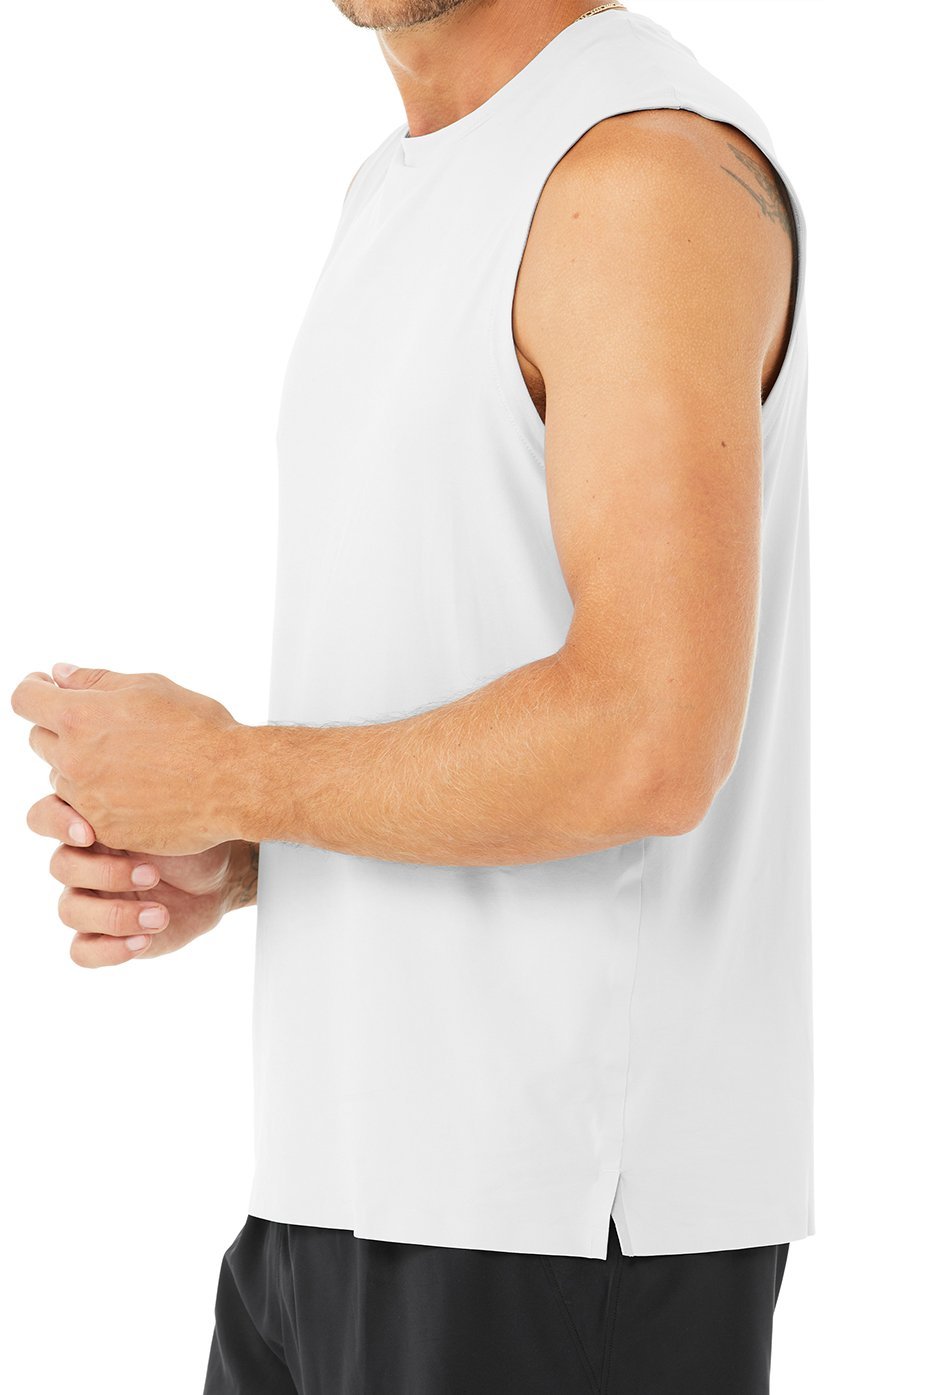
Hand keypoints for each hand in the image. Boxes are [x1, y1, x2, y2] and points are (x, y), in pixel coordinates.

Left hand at [10, 665, 244, 853]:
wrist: (234, 784)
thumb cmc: (199, 731)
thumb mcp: (149, 688)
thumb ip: (95, 681)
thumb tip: (60, 675)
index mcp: (80, 718)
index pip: (25, 699)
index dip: (35, 691)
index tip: (47, 691)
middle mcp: (74, 761)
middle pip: (39, 740)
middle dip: (62, 729)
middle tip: (103, 728)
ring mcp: (87, 800)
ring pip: (63, 778)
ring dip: (82, 768)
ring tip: (131, 762)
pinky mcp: (106, 830)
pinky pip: (86, 811)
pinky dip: (104, 800)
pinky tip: (140, 789)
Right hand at [26, 793, 258, 967]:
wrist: (222, 873)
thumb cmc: (195, 832)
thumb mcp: (176, 808)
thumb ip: (144, 795)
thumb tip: (130, 777)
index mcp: (91, 822)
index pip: (45, 817)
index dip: (57, 824)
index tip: (91, 832)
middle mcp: (84, 860)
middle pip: (60, 866)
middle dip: (105, 872)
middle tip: (152, 873)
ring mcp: (92, 898)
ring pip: (69, 910)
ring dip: (114, 914)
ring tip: (160, 913)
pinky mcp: (105, 934)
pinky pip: (82, 950)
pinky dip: (109, 949)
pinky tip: (144, 939)